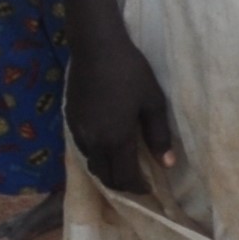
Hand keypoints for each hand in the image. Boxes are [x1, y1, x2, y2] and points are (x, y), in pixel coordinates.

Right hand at [68, 29, 178, 194]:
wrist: (96, 49)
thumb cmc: (131, 73)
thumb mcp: (153, 102)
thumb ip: (159, 135)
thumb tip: (168, 164)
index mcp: (116, 139)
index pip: (124, 176)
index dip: (137, 188)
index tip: (149, 190)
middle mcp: (94, 141)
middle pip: (105, 175)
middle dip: (122, 184)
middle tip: (137, 183)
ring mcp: (79, 132)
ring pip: (92, 164)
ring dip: (107, 171)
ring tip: (124, 167)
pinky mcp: (70, 121)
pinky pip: (84, 150)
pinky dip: (97, 157)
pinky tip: (108, 147)